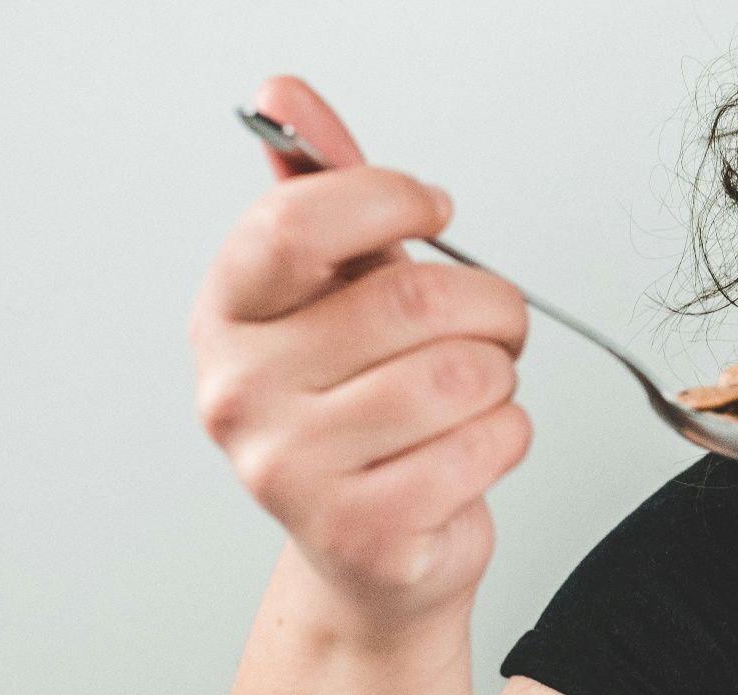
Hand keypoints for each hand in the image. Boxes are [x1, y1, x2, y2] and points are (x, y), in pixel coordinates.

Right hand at [190, 75, 532, 635]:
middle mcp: (240, 392)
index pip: (300, 222)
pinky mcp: (363, 531)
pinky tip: (474, 449)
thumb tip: (287, 95)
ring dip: (503, 378)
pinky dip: (510, 437)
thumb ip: (325, 196)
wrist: (371, 556)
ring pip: (463, 377)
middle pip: (413, 302)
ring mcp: (291, 470)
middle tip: (497, 323)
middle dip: (492, 305)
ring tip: (479, 392)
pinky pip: (489, 444)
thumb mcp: (341, 297)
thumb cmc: (363, 414)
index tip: (436, 210)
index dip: (392, 198)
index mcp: (228, 316)